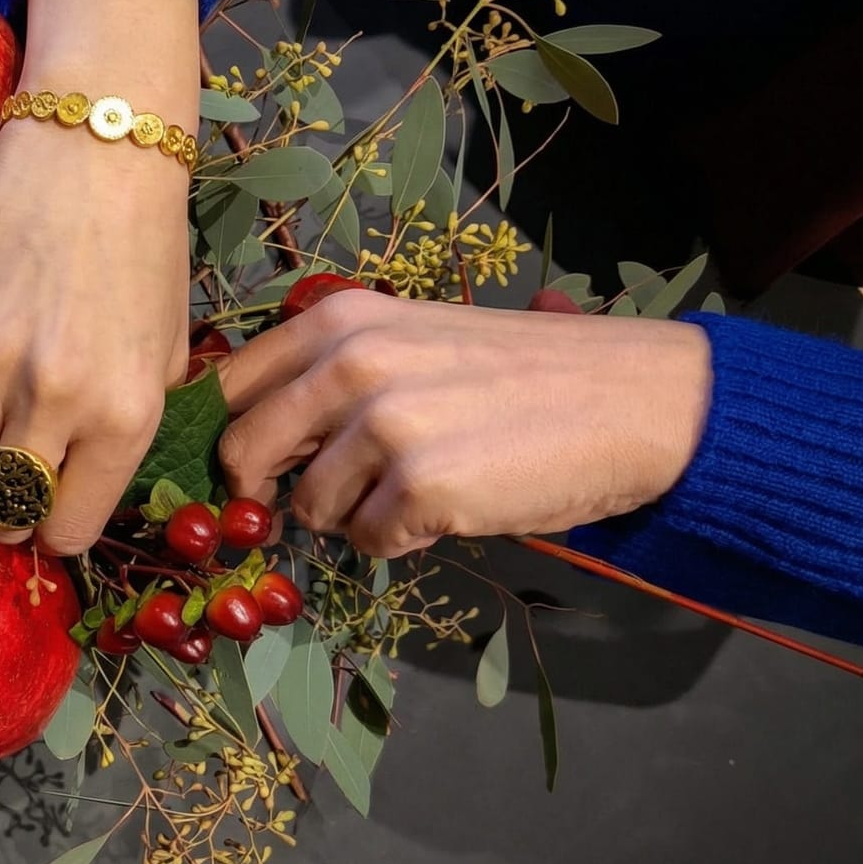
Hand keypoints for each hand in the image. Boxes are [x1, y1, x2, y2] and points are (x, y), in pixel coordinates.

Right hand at [0, 0, 199, 551]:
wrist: (92, 151)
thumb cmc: (141, 250)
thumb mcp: (166, 350)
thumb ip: (132, 429)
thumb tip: (81, 492)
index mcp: (125, 412)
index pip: (68, 530)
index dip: (54, 529)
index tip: (47, 510)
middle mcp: (57, 399)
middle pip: (4, 512)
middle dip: (2, 515)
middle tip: (2, 492)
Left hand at [215, 290, 713, 555]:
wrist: (635, 400)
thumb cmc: (523, 374)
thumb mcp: (413, 340)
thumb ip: (333, 373)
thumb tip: (256, 433)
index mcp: (339, 320)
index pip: (228, 386)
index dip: (227, 436)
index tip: (248, 466)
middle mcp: (350, 364)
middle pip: (241, 453)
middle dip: (265, 491)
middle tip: (317, 499)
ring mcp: (384, 427)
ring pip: (309, 508)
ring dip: (351, 516)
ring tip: (415, 489)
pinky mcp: (421, 489)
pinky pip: (368, 543)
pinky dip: (400, 540)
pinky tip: (448, 509)